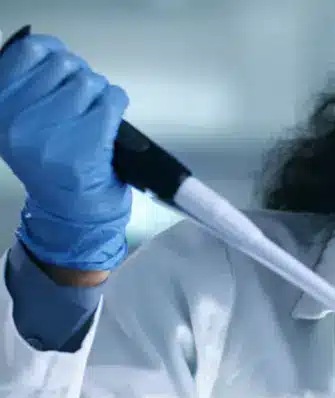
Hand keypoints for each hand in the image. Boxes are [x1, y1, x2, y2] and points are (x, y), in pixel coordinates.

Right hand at [0, 33, 130, 270]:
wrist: (72, 212)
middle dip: (80, 77)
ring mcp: (52, 135)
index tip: (61, 66)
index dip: (53, 52)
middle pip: (64, 65)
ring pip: (89, 81)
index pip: (28, 51)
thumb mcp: (20, 124)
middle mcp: (18, 122)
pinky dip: (117, 104)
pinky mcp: (84, 146)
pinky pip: (112, 100)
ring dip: (99, 92)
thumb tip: (48, 48)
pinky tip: (110, 121)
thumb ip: (24, 86)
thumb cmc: (51, 164)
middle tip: (82, 101)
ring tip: (94, 114)